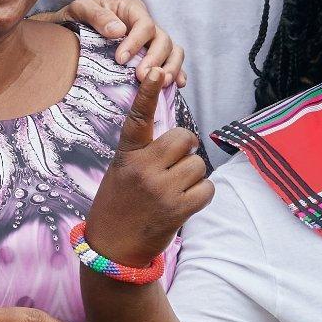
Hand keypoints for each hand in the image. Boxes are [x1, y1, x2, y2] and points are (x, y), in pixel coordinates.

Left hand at [52, 0, 182, 92]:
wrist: (70, 30)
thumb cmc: (75, 17)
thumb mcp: (80, 9)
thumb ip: (96, 16)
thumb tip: (118, 31)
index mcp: (131, 10)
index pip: (145, 24)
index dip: (137, 42)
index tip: (120, 59)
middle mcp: (146, 25)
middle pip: (163, 39)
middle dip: (155, 59)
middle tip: (141, 76)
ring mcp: (151, 42)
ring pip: (173, 51)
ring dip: (170, 67)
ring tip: (161, 83)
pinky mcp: (153, 57)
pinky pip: (171, 63)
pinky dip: (178, 73)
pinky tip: (178, 85)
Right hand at [80, 69, 211, 268]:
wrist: (114, 249)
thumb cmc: (120, 204)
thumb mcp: (122, 172)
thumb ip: (146, 153)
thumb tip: (181, 141)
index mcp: (128, 155)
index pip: (138, 119)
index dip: (148, 94)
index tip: (156, 72)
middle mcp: (144, 169)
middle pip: (185, 139)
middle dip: (186, 149)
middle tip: (174, 165)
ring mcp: (162, 189)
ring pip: (199, 165)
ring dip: (194, 176)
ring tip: (175, 190)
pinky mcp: (178, 209)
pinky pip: (207, 188)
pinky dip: (201, 194)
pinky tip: (185, 202)